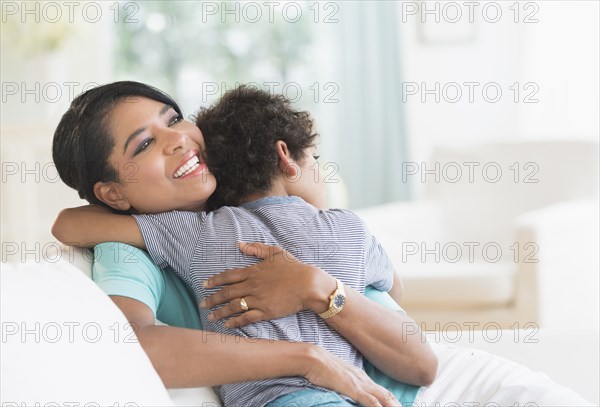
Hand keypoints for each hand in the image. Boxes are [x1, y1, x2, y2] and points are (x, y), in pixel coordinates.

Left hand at [200, 242, 335, 327]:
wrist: (308, 284)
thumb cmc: (293, 267)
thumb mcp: (275, 252)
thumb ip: (256, 248)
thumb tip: (239, 244)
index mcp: (253, 271)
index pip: (228, 276)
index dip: (215, 280)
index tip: (204, 284)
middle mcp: (252, 286)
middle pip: (227, 293)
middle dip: (212, 298)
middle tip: (202, 303)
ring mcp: (258, 300)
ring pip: (233, 306)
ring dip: (220, 312)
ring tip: (210, 316)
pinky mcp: (265, 312)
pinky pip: (246, 318)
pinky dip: (235, 322)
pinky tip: (227, 325)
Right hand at [304, 346, 400, 406]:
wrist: (313, 357)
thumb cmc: (321, 366)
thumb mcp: (338, 376)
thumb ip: (348, 383)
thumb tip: (352, 390)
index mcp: (362, 377)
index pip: (383, 392)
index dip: (393, 401)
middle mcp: (364, 380)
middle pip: (388, 396)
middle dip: (398, 405)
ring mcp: (360, 383)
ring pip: (384, 399)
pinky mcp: (353, 388)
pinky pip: (371, 401)